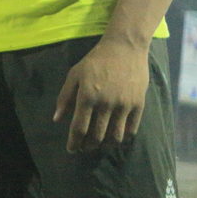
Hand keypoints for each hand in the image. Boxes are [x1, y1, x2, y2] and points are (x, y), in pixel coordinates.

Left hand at [54, 38, 149, 152]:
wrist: (125, 48)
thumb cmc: (96, 60)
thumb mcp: (75, 74)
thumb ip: (65, 97)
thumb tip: (57, 119)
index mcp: (87, 96)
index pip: (79, 127)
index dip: (74, 142)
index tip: (71, 149)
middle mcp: (106, 104)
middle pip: (97, 136)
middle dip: (88, 145)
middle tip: (84, 147)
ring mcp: (124, 105)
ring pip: (115, 137)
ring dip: (106, 145)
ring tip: (100, 145)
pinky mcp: (138, 105)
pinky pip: (131, 129)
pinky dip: (123, 137)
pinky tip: (116, 137)